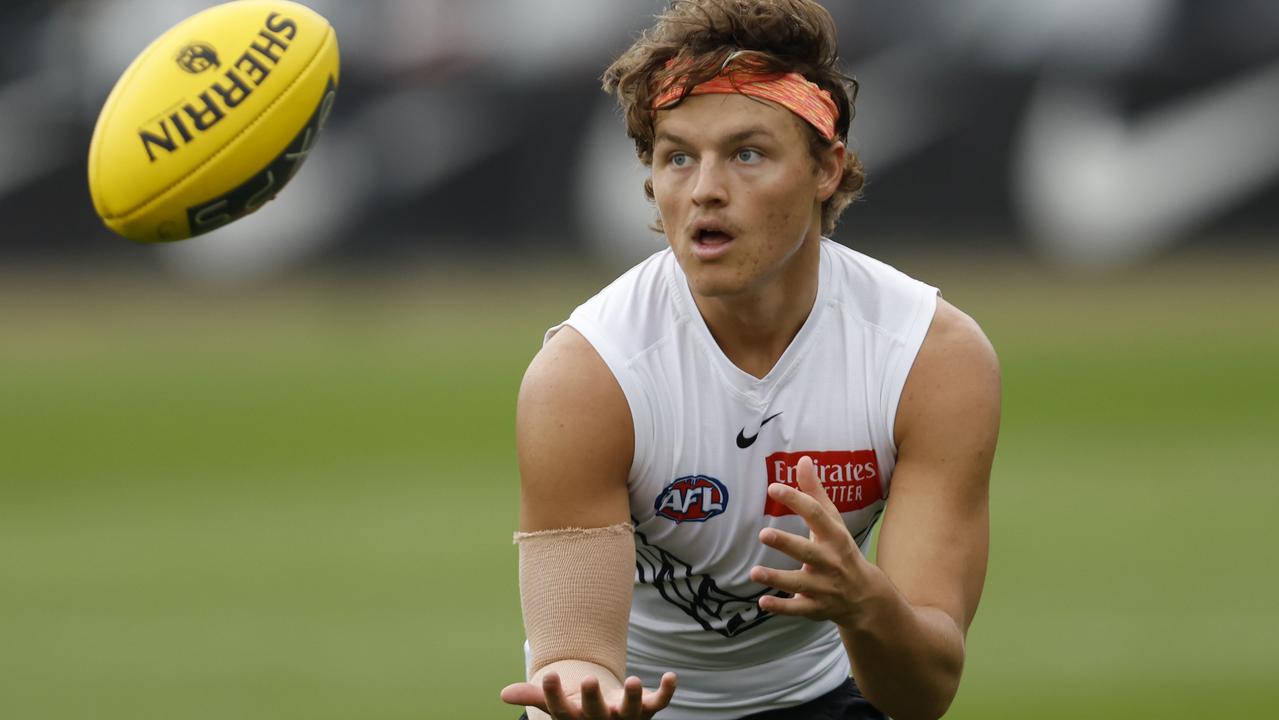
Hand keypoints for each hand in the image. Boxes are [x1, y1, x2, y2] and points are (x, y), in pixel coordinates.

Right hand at [500, 671, 677, 719]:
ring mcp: (626, 715)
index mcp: (577, 719)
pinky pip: (659, 702)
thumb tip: (503, 695)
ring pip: (630, 709)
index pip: (563, 711)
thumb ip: (534, 696)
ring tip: (631, 679)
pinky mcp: (647, 708)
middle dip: (593, 698)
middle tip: (589, 680)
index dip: (554, 694)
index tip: (550, 675)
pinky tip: (671, 676)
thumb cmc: (581, 709)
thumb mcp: (559, 704)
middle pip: (595, 712)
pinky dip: (666, 690)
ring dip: (631, 696)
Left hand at [749, 456, 884, 626]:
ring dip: (777, 578)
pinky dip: (781, 607)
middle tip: (763, 534)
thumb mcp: (833, 522)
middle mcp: (830, 561)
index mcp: (834, 537)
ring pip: (799, 583)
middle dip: (786, 544)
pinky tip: (762, 603)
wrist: (866, 597)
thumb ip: (815, 493)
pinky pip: (797, 609)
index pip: (816, 515)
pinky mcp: (816, 607)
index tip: (774, 488)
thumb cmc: (841, 550)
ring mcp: (824, 587)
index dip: (796, 500)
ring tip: (754, 572)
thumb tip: (803, 460)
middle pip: (807, 552)